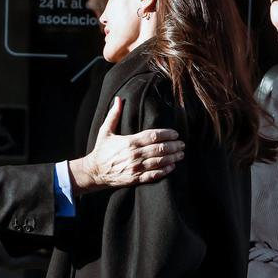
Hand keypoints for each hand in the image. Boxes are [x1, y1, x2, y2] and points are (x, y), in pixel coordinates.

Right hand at [67, 97, 184, 194]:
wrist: (94, 172)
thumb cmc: (101, 150)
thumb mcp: (105, 131)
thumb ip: (114, 115)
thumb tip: (119, 99)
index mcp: (129, 141)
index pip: (153, 136)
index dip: (167, 134)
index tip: (176, 134)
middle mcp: (134, 155)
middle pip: (159, 149)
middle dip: (174, 146)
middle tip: (182, 144)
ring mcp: (135, 168)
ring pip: (159, 162)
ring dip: (172, 158)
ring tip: (181, 155)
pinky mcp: (135, 179)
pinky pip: (153, 175)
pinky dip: (164, 171)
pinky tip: (172, 167)